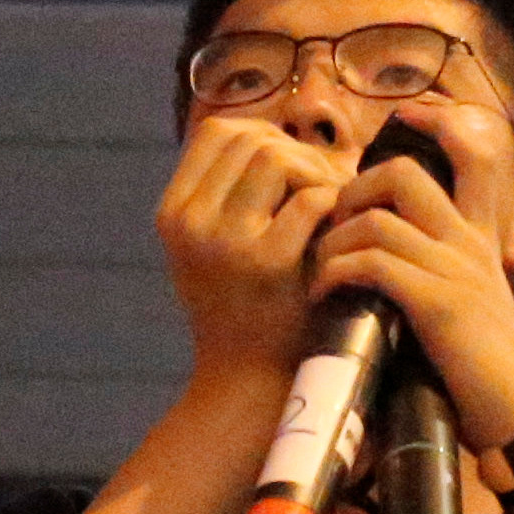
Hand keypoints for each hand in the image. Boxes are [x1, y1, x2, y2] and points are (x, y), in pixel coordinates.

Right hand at [157, 117, 346, 380]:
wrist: (249, 380)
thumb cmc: (244, 308)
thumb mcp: (211, 248)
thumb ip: (227, 194)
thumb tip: (273, 135)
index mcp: (173, 213)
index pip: (217, 132)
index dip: (264, 135)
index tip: (293, 166)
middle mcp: (190, 221)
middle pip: (253, 140)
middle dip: (299, 155)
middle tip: (326, 187)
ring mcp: (225, 241)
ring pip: (279, 158)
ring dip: (318, 175)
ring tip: (333, 206)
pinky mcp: (267, 262)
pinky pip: (310, 198)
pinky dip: (334, 204)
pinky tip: (341, 229)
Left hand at [308, 102, 513, 452]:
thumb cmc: (484, 375)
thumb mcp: (464, 310)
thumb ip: (431, 280)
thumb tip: (377, 271)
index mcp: (480, 240)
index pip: (470, 158)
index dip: (432, 128)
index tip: (396, 126)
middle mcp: (470, 243)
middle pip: (402, 174)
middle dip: (350, 191)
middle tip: (329, 229)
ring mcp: (456, 270)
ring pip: (376, 219)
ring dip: (332, 242)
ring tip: (319, 272)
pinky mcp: (439, 303)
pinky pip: (373, 264)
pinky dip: (337, 273)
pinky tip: (325, 295)